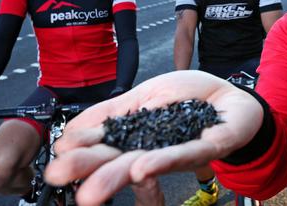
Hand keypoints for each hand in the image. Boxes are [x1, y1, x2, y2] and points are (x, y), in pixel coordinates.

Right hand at [44, 70, 263, 205]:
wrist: (229, 95)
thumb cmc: (188, 97)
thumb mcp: (143, 96)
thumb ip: (111, 112)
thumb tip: (70, 130)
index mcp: (133, 136)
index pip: (101, 146)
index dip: (79, 151)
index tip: (57, 156)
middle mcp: (151, 149)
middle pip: (116, 160)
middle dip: (89, 170)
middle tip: (59, 175)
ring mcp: (177, 151)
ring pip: (144, 165)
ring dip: (116, 176)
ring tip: (90, 192)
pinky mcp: (206, 147)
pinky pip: (183, 155)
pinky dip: (161, 162)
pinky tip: (141, 167)